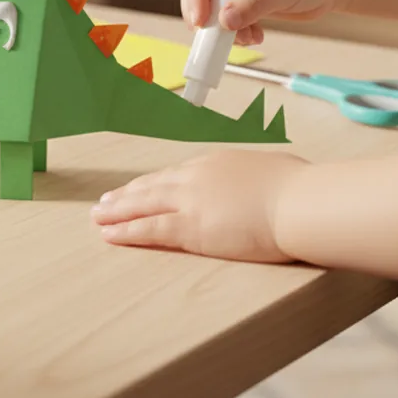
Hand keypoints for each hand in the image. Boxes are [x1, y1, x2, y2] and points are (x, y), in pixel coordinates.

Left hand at [91, 150, 310, 263]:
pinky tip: (109, 234)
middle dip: (126, 195)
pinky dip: (126, 231)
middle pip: (152, 186)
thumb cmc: (299, 189)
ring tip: (97, 218)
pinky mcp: (190, 226)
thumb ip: (258, 178)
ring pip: (142, 205)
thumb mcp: (274, 171)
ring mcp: (190, 201)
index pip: (175, 175)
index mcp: (215, 163)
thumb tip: (266, 183)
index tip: (139, 189)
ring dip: (116, 212)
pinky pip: (149, 229)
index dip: (154, 184)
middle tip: (105, 202)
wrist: (300, 202)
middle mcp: (196, 177)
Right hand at [181, 0, 355, 45]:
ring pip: (213, 9)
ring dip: (225, 29)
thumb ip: (253, 2)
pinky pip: (229, 19)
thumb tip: (224, 21)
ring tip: (249, 38)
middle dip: (209, 16)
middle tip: (216, 39)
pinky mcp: (246, 0)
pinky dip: (238, 32)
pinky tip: (256, 36)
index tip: (199, 22)